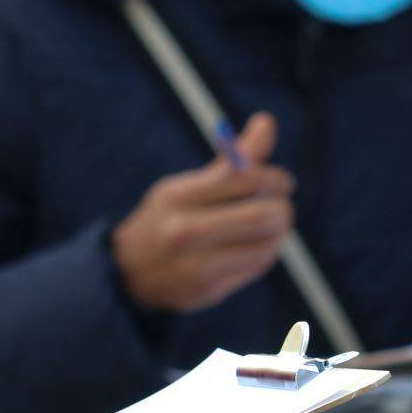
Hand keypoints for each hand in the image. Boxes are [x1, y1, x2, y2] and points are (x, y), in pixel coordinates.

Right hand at [110, 112, 296, 313]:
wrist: (128, 272)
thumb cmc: (166, 218)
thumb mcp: (186, 185)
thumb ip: (231, 160)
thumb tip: (267, 122)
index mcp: (179, 196)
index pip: (243, 177)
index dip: (274, 178)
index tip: (282, 182)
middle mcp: (186, 230)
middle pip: (263, 215)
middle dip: (282, 207)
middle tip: (281, 205)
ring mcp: (198, 264)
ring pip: (267, 244)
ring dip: (279, 232)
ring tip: (271, 226)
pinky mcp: (209, 290)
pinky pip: (257, 266)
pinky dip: (266, 252)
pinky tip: (255, 246)